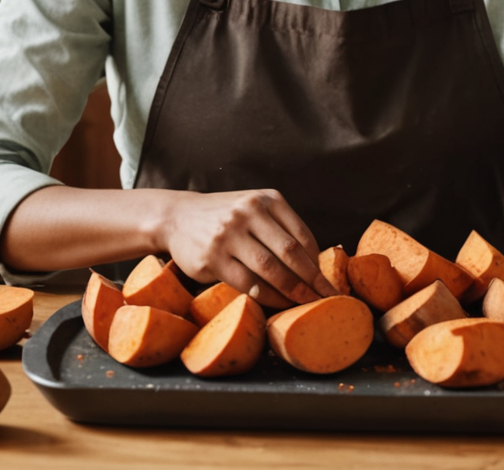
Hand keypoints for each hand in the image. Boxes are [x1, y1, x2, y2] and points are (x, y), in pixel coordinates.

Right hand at [158, 189, 336, 308]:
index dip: (317, 263)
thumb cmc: (225, 217)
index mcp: (266, 200)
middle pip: (290, 253)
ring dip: (292, 291)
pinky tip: (277, 303)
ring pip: (270, 270)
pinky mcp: (212, 257)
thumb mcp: (254, 208)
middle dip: (311, 280)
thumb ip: (280, 228)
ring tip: (304, 304)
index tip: (326, 282)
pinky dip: (267, 297)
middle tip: (325, 299)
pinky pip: (248, 283)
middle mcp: (249, 213)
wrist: (177, 216)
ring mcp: (229, 235)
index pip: (301, 235)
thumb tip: (314, 265)